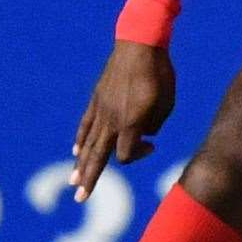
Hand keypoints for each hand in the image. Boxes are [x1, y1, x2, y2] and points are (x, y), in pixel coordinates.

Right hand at [70, 40, 175, 202]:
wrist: (140, 43)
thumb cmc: (160, 73)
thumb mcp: (167, 101)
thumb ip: (156, 123)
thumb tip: (144, 133)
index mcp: (131, 122)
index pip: (127, 155)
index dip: (139, 156)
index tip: (152, 146)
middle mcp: (112, 119)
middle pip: (98, 156)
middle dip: (90, 178)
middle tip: (80, 198)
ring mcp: (101, 108)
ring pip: (88, 142)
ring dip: (81, 163)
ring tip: (73, 181)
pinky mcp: (97, 98)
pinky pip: (86, 123)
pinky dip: (81, 138)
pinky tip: (76, 150)